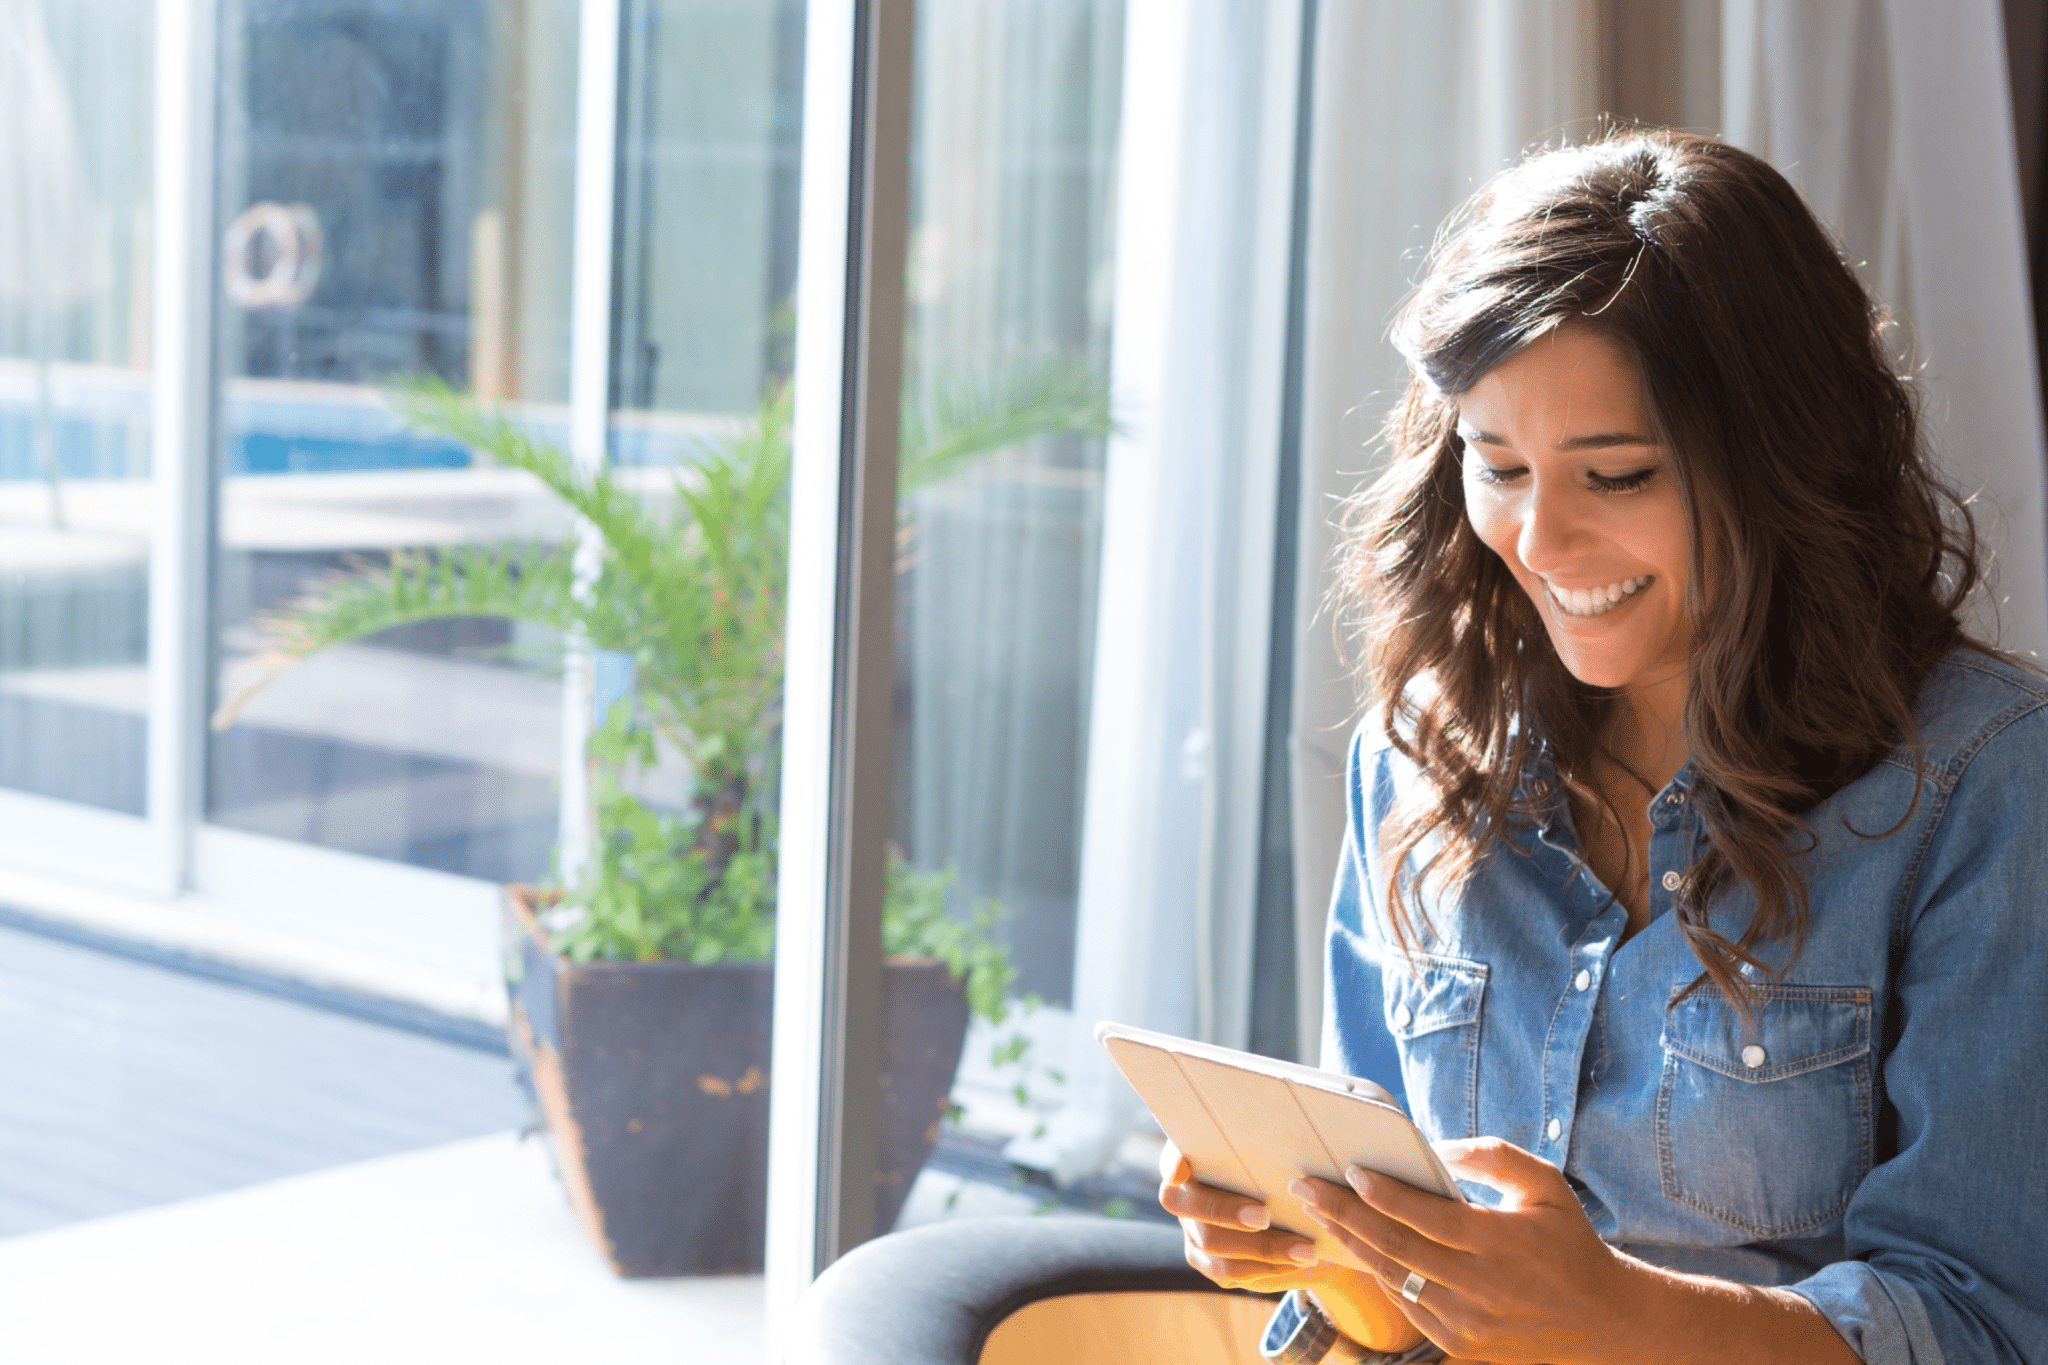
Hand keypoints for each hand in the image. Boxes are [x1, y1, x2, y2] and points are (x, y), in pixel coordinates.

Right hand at [1157, 1141, 1424, 1351]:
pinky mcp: (1207, 1259)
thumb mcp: (1277, 1145)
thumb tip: (1297, 1110)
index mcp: (1189, 1155)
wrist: (1293, 1208)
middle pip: (1187, 1207)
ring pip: (1211, 1247)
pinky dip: (1264, 1269)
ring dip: (1260, 1249)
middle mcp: (1182, 1194)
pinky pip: (1227, 1272)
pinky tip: (1296, 1262)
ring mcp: (1190, 1230)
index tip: (1188, 1165)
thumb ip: (1272, 1134)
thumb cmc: (1282, 1162)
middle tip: (1265, 1215)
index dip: (1176, 1163)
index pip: (1172, 1157)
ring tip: (1305, 1249)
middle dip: (1226, 1211)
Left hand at [1293, 1136, 1636, 1364]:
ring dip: (1352, 1243)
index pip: (1426, 1216)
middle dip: (1344, 1214)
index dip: (1384, 1193)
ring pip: (1393, 1277)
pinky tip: (1355, 1247)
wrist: (1603, 1321)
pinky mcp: (1460, 1343)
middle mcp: (1479, 1285)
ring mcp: (1467, 1320)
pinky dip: (1377, 1274)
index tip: (1351, 1169)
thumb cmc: (1570, 1242)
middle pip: (1395, 1247)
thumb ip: (1495, 1157)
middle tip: (1307, 1187)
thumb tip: (1438, 1148)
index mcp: (1499, 1243)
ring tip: (1321, 1213)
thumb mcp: (1545, 1186)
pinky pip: (1406, 1303)